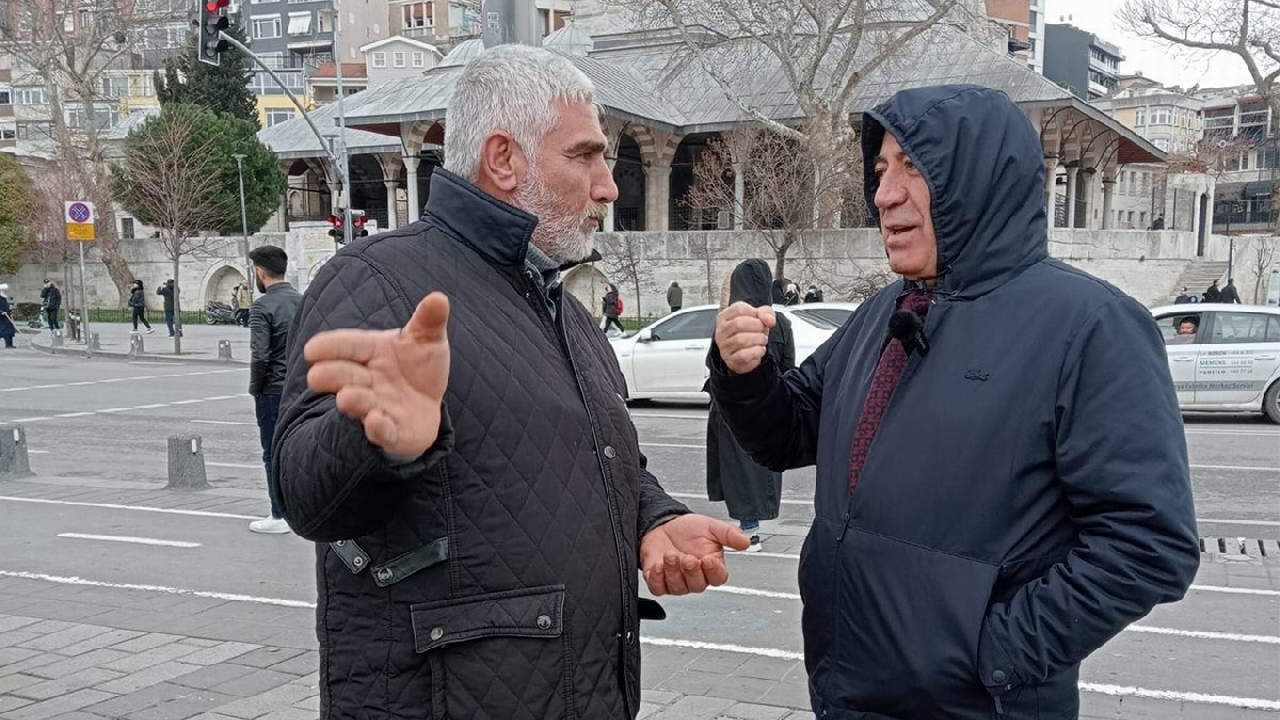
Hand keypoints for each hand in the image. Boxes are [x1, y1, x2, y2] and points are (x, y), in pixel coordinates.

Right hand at [305, 292, 450, 457]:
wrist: (426, 405)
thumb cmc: (418, 367)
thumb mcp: (427, 340)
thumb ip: (429, 320)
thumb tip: (439, 297)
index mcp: (372, 352)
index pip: (350, 345)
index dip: (331, 346)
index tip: (312, 349)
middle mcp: (368, 380)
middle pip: (345, 375)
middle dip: (331, 375)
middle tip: (316, 376)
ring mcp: (377, 406)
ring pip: (360, 403)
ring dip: (353, 401)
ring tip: (345, 398)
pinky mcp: (392, 432)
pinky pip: (383, 432)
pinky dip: (378, 428)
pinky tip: (375, 422)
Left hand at [640, 514, 749, 595]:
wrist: (663, 525)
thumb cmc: (687, 530)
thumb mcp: (711, 527)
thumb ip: (729, 534)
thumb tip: (745, 541)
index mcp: (711, 566)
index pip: (718, 577)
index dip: (714, 571)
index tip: (708, 559)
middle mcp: (695, 577)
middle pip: (698, 585)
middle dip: (691, 572)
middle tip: (687, 557)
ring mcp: (677, 581)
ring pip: (678, 588)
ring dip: (673, 572)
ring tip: (670, 555)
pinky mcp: (660, 582)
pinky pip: (659, 589)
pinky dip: (657, 579)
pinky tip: (658, 565)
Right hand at [714, 302, 776, 374]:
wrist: (748, 353)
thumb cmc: (751, 332)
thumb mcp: (759, 317)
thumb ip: (766, 313)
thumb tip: (769, 320)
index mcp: (724, 317)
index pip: (739, 309)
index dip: (755, 313)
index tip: (760, 319)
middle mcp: (721, 331)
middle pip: (738, 323)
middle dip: (757, 326)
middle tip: (763, 331)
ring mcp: (724, 346)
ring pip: (741, 340)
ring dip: (759, 339)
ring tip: (762, 340)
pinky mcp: (730, 360)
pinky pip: (743, 355)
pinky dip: (757, 351)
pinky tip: (760, 349)